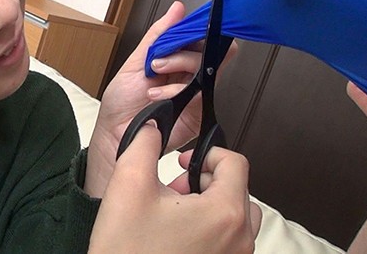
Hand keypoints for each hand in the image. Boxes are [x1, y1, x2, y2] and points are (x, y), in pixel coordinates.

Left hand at [85, 1, 236, 196]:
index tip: (193, 26)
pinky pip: (200, 93)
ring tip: (153, 81)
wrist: (115, 133)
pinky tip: (158, 97)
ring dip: (178, 69)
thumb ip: (158, 35)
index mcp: (175, 59)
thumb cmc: (122, 101)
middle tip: (157, 63)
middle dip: (182, 53)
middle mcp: (188, 75)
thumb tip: (177, 9)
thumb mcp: (136, 61)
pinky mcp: (198, 112)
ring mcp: (195, 93)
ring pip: (205, 69)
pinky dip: (177, 91)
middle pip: (207, 51)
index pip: (199, 38)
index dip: (198, 30)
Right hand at [88, 123, 261, 253]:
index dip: (206, 152)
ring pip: (236, 218)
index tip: (182, 161)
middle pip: (238, 190)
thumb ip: (144, 143)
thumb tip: (153, 126)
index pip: (235, 163)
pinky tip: (176, 234)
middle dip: (206, 181)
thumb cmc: (127, 251)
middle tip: (174, 188)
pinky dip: (210, 229)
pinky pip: (229, 241)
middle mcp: (239, 239)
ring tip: (175, 212)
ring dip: (210, 205)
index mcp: (225, 213)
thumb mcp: (128, 185)